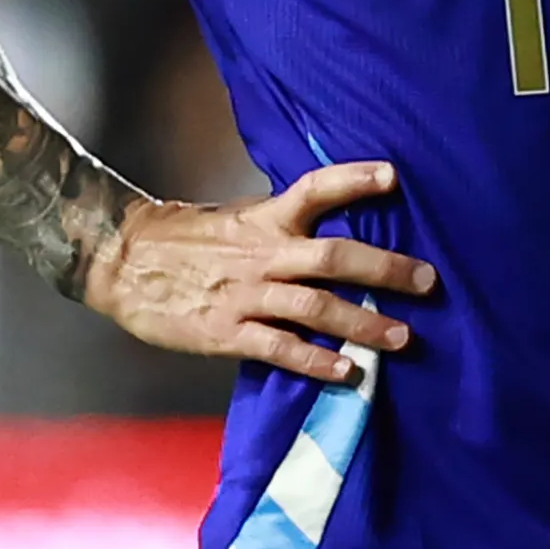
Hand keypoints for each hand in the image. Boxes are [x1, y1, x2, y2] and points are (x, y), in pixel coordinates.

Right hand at [85, 161, 434, 383]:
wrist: (122, 262)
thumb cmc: (185, 239)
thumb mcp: (237, 218)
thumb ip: (281, 224)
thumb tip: (334, 226)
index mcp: (264, 218)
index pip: (314, 190)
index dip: (353, 180)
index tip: (393, 175)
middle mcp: (261, 254)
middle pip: (332, 257)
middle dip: (384, 270)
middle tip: (427, 281)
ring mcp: (245, 295)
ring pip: (315, 308)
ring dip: (362, 324)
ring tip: (402, 337)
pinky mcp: (225, 332)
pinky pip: (279, 348)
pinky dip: (315, 362)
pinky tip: (347, 372)